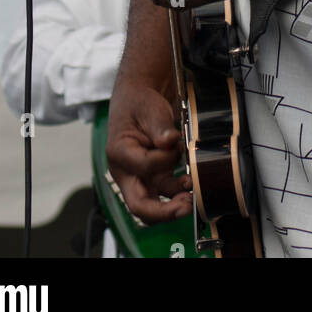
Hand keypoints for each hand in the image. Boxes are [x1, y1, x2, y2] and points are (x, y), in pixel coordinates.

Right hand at [106, 82, 192, 223]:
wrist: (141, 100)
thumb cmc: (140, 103)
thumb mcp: (148, 107)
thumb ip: (159, 125)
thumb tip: (170, 141)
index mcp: (119, 153)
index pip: (143, 167)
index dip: (164, 159)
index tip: (177, 144)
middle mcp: (126, 172)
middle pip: (139, 205)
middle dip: (163, 211)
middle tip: (186, 205)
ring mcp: (140, 178)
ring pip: (153, 206)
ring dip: (174, 206)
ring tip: (193, 197)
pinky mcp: (154, 177)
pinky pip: (165, 193)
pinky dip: (178, 193)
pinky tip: (190, 184)